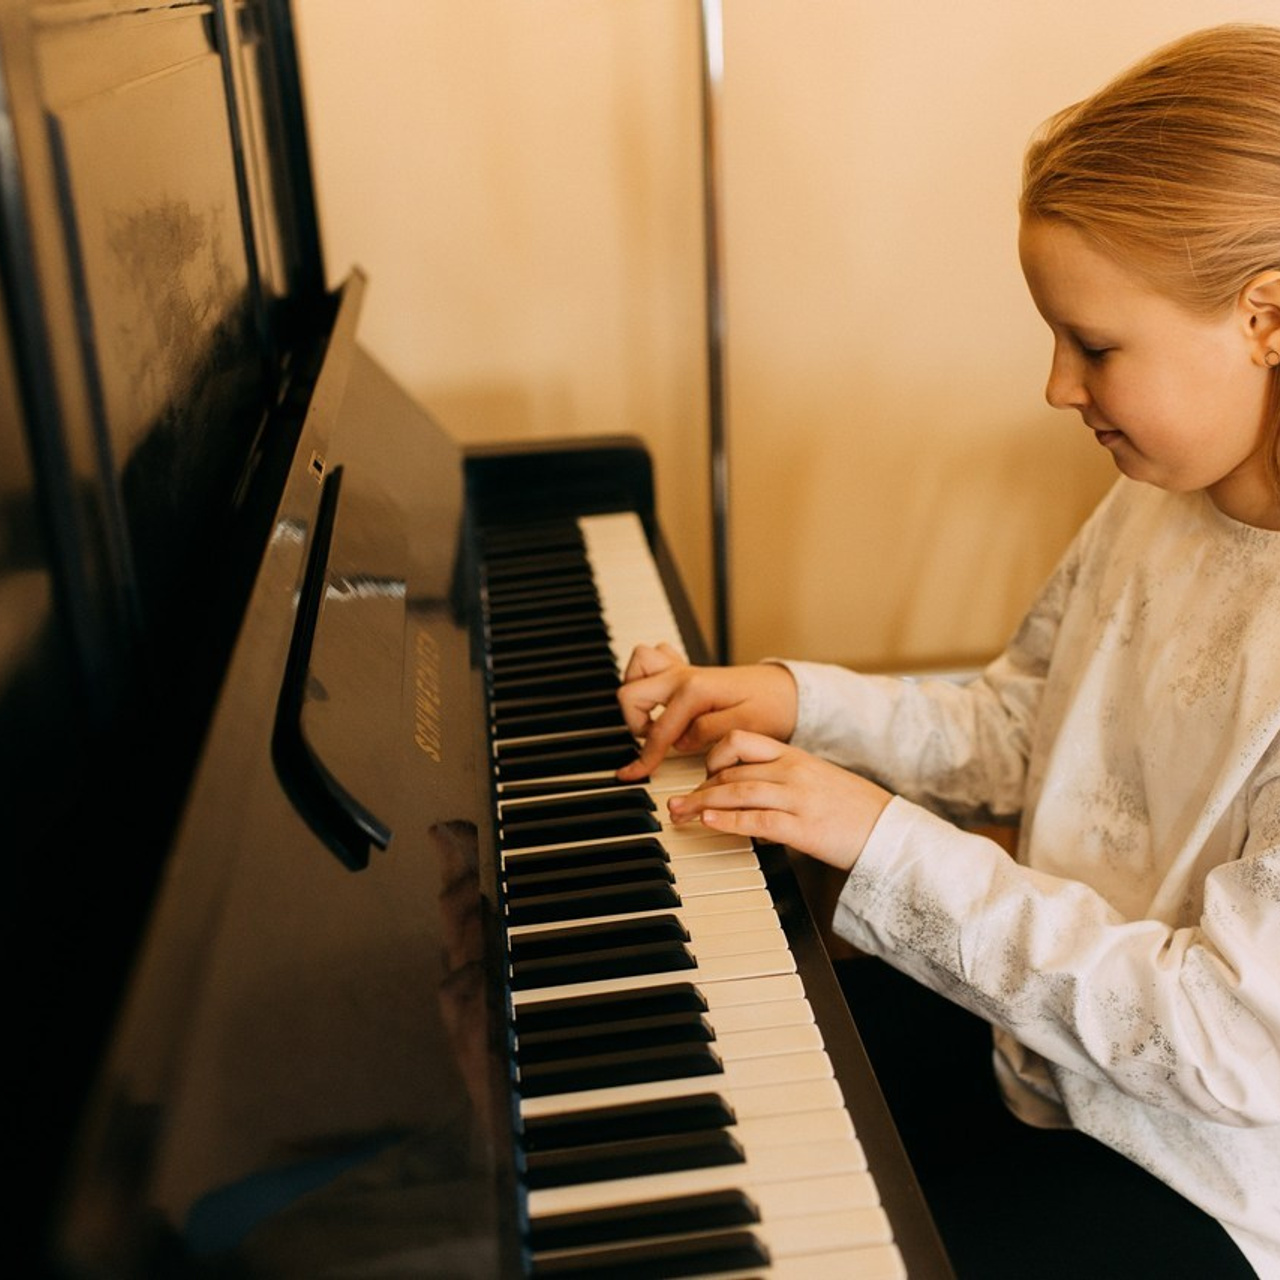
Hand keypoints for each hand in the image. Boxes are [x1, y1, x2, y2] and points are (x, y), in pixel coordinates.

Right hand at [615, 643, 798, 780]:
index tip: (633, 774)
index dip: (645, 758)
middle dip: (634, 723)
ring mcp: (683, 670)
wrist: (788, 690)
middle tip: (656, 742)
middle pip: (631, 693)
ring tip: (654, 718)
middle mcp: (683, 675)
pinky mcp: (687, 670)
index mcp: (695, 691)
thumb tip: (680, 741)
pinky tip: (662, 699)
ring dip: (637, 695)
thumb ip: (709, 731)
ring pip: (637, 667)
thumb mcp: (747, 725)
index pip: (658, 730)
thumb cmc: (772, 707)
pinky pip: (653, 658)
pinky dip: (648, 676)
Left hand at [666, 729, 892, 871]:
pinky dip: (727, 821)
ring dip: (701, 803)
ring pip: (737, 792)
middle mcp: (793, 772)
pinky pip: (756, 820)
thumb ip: (784, 778)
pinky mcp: (802, 828)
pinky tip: (708, 823)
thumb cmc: (854, 810)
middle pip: (731, 771)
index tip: (701, 775)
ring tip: (680, 814)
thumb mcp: (817, 781)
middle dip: (697, 787)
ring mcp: (797, 799)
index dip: (712, 756)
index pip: (740, 741)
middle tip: (674, 803)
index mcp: (795, 756)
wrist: (891, 832)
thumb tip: (747, 789)